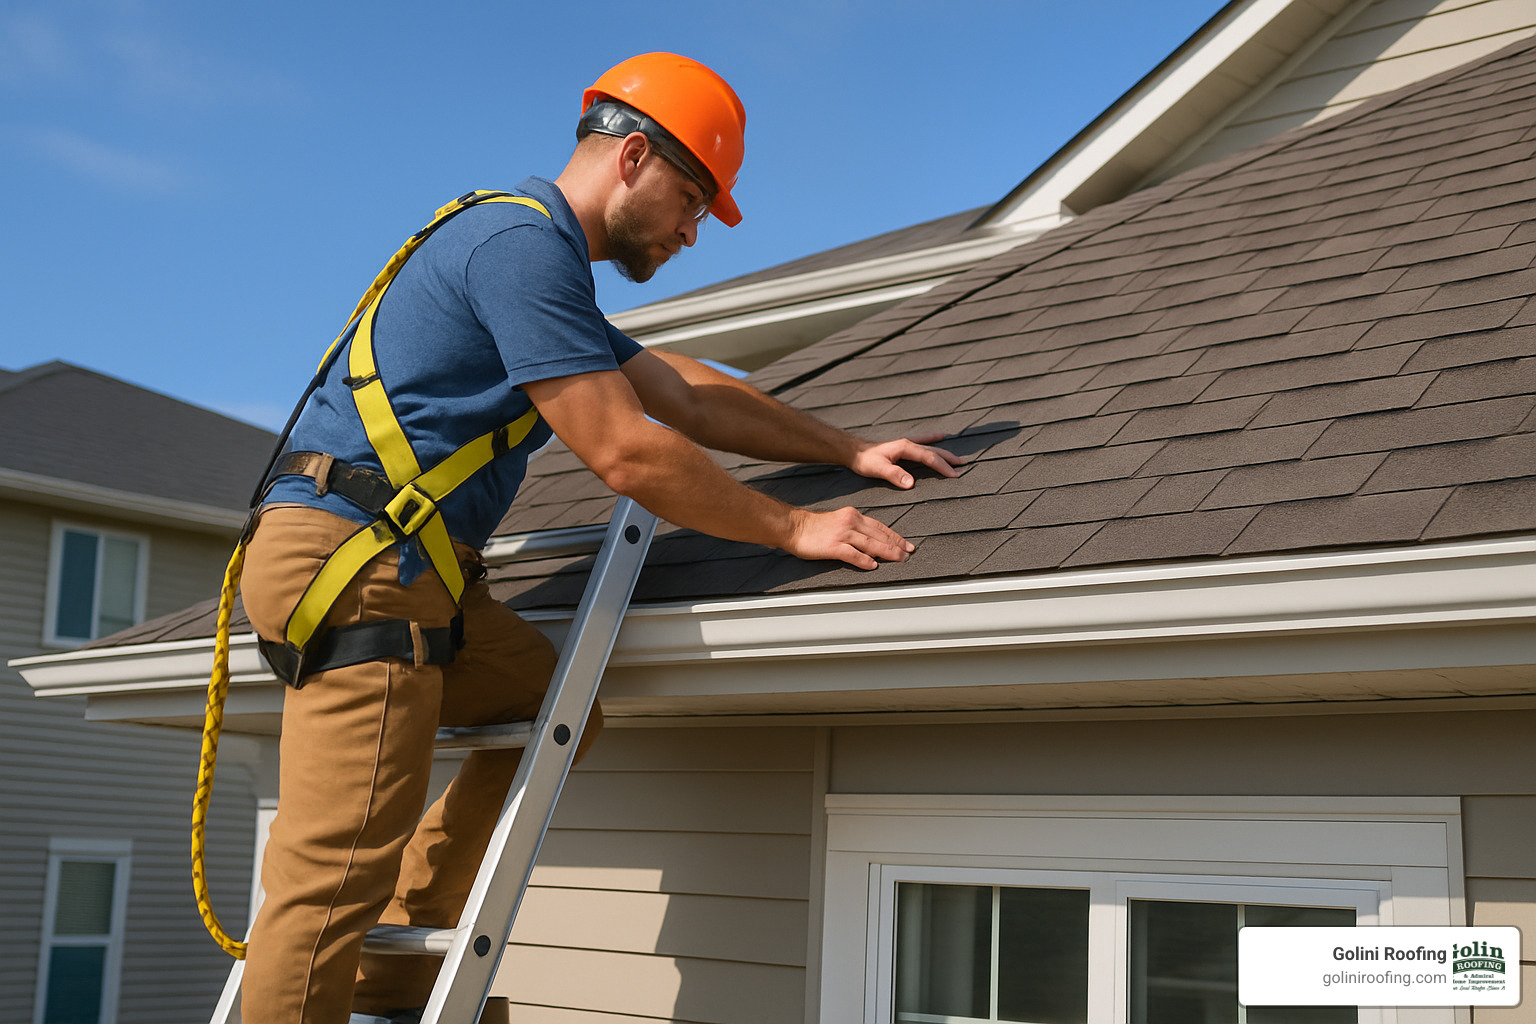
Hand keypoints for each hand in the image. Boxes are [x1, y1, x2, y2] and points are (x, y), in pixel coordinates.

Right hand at [784, 506, 914, 569]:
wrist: (794, 527)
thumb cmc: (814, 527)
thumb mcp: (839, 520)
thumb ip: (855, 528)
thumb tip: (871, 542)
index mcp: (853, 515)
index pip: (880, 526)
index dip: (895, 536)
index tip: (906, 544)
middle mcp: (851, 522)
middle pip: (879, 535)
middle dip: (896, 545)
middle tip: (909, 553)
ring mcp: (842, 534)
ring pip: (871, 544)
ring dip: (888, 552)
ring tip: (899, 559)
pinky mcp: (833, 546)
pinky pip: (853, 554)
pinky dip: (865, 560)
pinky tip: (873, 566)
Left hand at [849, 433, 966, 488]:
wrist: (855, 451)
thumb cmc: (865, 461)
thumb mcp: (878, 469)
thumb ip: (895, 475)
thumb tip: (912, 483)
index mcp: (905, 447)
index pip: (929, 458)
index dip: (943, 466)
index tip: (955, 475)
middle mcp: (908, 443)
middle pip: (934, 450)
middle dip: (950, 458)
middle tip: (964, 465)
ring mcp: (907, 443)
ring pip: (931, 446)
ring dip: (945, 451)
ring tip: (959, 456)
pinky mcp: (904, 445)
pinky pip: (923, 441)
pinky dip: (934, 439)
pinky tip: (941, 437)